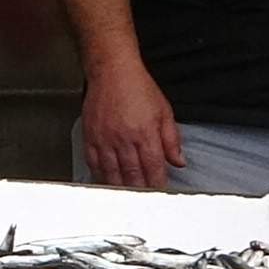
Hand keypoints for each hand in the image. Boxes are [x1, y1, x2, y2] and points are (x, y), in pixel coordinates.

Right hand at [81, 67, 185, 189]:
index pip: (154, 168)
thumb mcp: (164, 111)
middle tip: (144, 198)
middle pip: (133, 175)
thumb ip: (172, 139)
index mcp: (145, 134)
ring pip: (112, 173)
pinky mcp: (91, 136)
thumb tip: (178, 161)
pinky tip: (107, 179)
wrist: (112, 70)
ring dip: (121, 187)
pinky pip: (94, 163)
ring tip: (127, 193)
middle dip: (140, 190)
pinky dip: (100, 174)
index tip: (160, 191)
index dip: (158, 184)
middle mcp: (124, 139)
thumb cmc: (138, 87)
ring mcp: (105, 139)